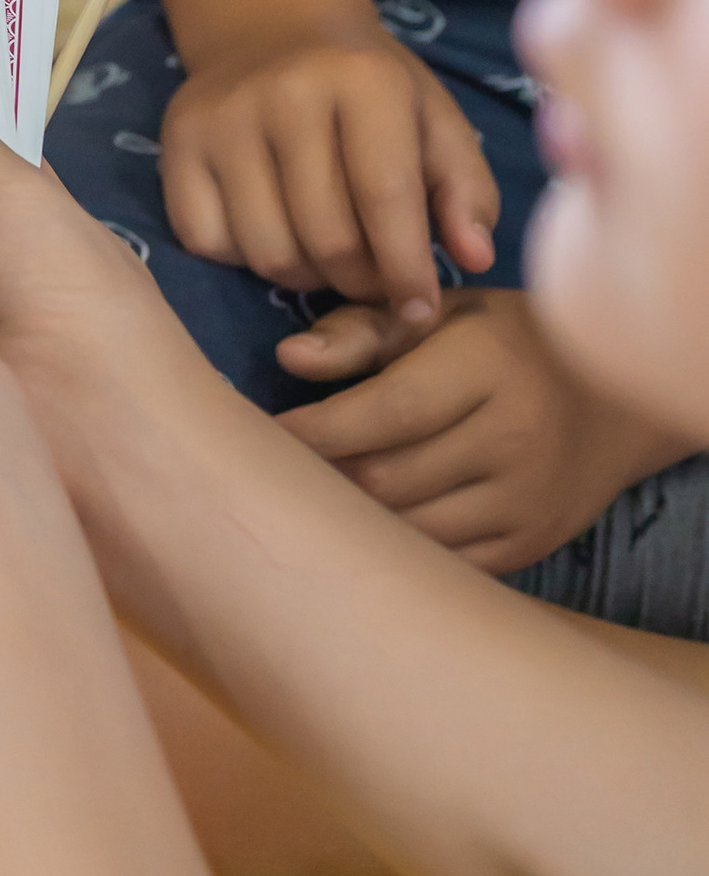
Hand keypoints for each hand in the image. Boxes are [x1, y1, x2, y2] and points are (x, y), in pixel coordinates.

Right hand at [162, 30, 497, 328]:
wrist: (273, 29)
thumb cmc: (370, 90)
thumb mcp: (436, 122)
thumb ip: (466, 191)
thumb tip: (474, 259)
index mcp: (363, 78)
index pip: (386, 199)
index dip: (407, 271)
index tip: (420, 308)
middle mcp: (285, 91)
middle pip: (328, 240)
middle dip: (361, 283)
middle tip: (374, 281)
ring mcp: (221, 117)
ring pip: (268, 253)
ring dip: (306, 278)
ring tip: (329, 257)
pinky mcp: (176, 143)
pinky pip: (209, 243)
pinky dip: (245, 259)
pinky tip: (274, 230)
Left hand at [277, 287, 680, 572]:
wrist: (614, 398)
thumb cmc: (502, 342)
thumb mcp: (441, 313)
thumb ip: (362, 330)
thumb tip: (288, 358)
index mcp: (486, 366)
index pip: (389, 410)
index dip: (318, 429)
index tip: (262, 434)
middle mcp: (512, 437)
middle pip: (391, 478)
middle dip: (322, 479)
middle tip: (270, 473)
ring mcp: (524, 501)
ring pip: (410, 530)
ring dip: (350, 522)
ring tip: (306, 503)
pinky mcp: (527, 545)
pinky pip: (443, 562)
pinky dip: (395, 553)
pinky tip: (360, 534)